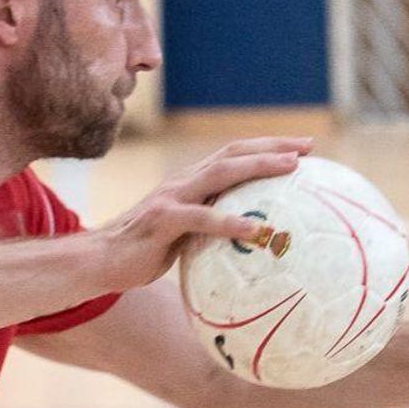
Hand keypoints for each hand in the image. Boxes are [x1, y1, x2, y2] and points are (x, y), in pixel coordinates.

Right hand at [94, 137, 313, 290]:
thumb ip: (209, 230)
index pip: (234, 155)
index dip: (268, 148)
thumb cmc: (144, 252)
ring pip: (222, 173)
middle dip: (273, 147)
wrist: (99, 260)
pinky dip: (231, 221)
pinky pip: (201, 218)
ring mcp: (172, 197)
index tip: (304, 148)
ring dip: (259, 167)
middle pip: (234, 153)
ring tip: (292, 168)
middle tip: (309, 147)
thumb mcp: (182, 235)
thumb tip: (247, 241)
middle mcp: (183, 181)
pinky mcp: (162, 220)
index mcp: (190, 182)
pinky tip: (257, 230)